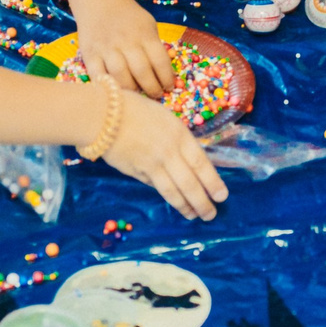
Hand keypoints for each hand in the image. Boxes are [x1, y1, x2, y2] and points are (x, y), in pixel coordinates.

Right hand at [73, 0, 177, 97]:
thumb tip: (164, 75)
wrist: (99, 0)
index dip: (167, 78)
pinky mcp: (89, 54)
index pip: (160, 61)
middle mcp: (126, 41)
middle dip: (151, 88)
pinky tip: (116, 92)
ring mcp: (106, 48)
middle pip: (142, 71)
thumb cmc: (128, 17)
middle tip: (155, 95)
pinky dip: (108, 87)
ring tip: (137, 96)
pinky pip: (98, 76)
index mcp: (144, 34)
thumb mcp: (148, 25)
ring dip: (132, 91)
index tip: (169, 87)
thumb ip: (154, 47)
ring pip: (120, 76)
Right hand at [102, 95, 227, 220]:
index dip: (213, 183)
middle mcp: (169, 152)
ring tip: (194, 216)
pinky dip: (166, 196)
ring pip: (172, 191)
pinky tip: (174, 203)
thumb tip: (187, 163)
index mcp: (180, 135)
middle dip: (202, 202)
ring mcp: (152, 164)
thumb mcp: (165, 119)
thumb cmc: (135, 110)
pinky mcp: (136, 172)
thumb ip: (177, 140)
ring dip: (185, 206)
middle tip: (211, 215)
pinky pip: (155, 186)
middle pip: (190, 183)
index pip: (201, 164)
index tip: (222, 196)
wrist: (103, 114)